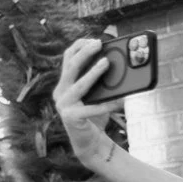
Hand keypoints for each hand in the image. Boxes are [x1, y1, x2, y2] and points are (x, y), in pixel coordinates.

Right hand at [54, 39, 115, 162]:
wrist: (90, 142)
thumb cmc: (96, 115)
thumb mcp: (99, 94)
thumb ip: (103, 80)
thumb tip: (121, 63)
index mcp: (65, 82)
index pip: (68, 57)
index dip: (80, 46)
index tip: (94, 39)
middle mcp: (60, 91)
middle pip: (71, 66)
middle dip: (85, 52)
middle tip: (99, 43)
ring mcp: (63, 104)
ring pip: (79, 84)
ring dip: (93, 72)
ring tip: (106, 62)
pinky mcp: (71, 117)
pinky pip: (92, 108)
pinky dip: (108, 103)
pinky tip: (121, 101)